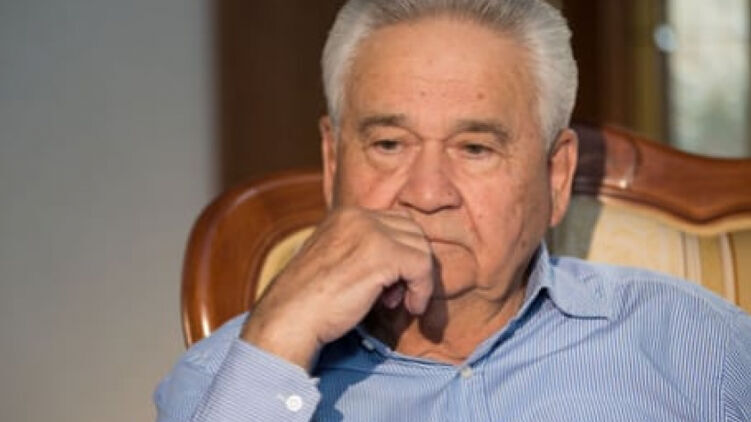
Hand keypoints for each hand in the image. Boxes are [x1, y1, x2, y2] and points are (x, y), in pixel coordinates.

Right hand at [240, 207, 434, 370]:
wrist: (289, 319)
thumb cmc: (310, 302)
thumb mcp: (335, 262)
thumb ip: (361, 252)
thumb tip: (401, 262)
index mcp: (345, 215)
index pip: (394, 222)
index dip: (400, 253)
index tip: (389, 284)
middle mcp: (358, 216)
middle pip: (412, 231)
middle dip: (411, 263)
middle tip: (394, 294)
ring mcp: (371, 232)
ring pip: (421, 248)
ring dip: (418, 279)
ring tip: (397, 302)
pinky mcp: (382, 254)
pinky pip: (422, 266)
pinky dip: (422, 290)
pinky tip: (411, 308)